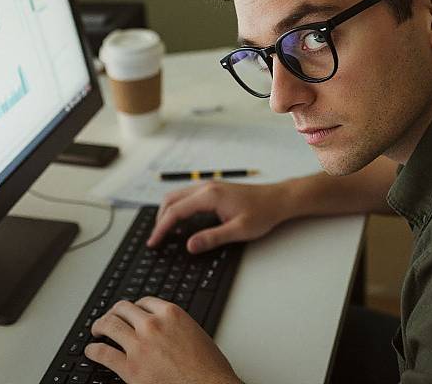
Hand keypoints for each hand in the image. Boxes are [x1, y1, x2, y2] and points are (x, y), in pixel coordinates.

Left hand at [85, 297, 240, 383]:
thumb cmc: (208, 367)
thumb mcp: (194, 333)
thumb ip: (175, 326)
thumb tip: (163, 329)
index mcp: (171, 313)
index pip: (144, 301)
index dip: (134, 306)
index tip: (130, 312)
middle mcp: (153, 325)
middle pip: (124, 309)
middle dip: (114, 312)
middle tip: (110, 317)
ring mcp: (140, 345)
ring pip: (110, 326)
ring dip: (100, 326)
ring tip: (97, 330)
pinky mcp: (131, 368)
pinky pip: (104, 354)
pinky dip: (94, 351)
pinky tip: (92, 351)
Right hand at [147, 181, 288, 252]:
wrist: (278, 199)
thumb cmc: (262, 213)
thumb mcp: (239, 230)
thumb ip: (212, 238)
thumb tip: (189, 246)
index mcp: (210, 195)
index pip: (176, 211)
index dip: (161, 228)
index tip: (153, 242)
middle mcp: (206, 187)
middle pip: (172, 199)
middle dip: (160, 219)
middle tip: (156, 239)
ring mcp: (209, 186)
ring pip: (178, 196)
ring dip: (168, 212)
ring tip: (164, 232)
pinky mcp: (213, 189)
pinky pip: (187, 196)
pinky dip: (178, 208)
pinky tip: (180, 221)